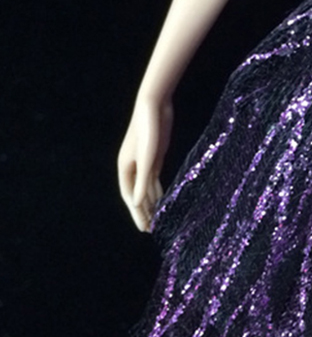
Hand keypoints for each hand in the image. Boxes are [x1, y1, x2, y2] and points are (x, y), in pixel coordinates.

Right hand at [117, 95, 173, 231]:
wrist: (154, 107)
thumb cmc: (149, 130)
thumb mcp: (148, 157)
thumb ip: (143, 180)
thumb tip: (137, 203)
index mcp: (125, 168)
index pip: (130, 197)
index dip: (137, 213)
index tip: (144, 228)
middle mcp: (132, 167)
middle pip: (137, 195)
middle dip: (143, 212)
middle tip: (150, 229)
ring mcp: (144, 162)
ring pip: (145, 188)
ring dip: (150, 202)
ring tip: (156, 218)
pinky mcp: (155, 156)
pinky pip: (153, 178)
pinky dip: (156, 190)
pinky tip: (161, 198)